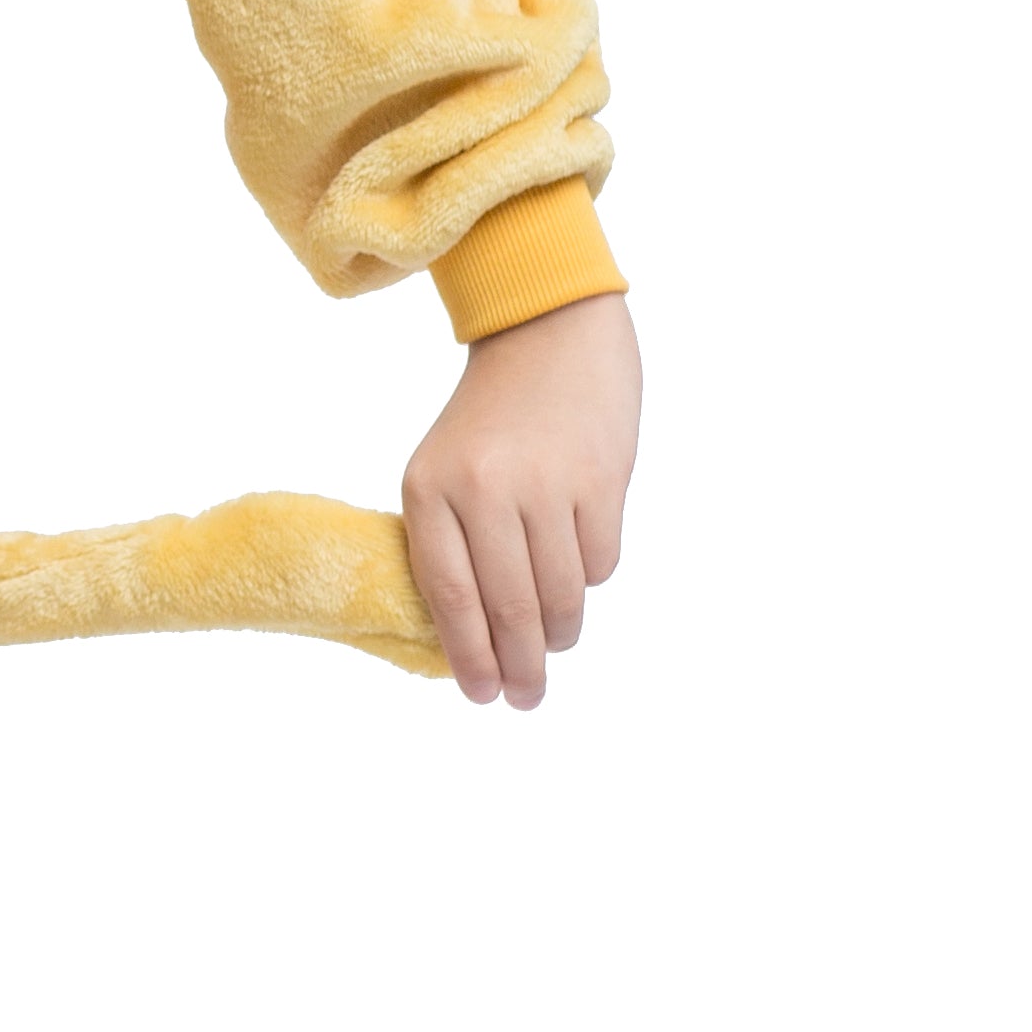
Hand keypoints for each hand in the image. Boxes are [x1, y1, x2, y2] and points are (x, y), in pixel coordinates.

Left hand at [402, 292, 639, 706]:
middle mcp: (485, 488)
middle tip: (527, 699)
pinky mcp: (602, 478)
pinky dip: (590, 579)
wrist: (547, 333)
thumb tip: (471, 638)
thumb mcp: (440, 471)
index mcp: (429, 489)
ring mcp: (547, 483)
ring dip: (560, 632)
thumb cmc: (488, 419)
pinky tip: (578, 568)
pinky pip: (600, 561)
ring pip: (561, 593)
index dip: (470, 655)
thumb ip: (448, 543)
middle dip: (521, 665)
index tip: (481, 695)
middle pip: (509, 606)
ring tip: (555, 642)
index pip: (450, 595)